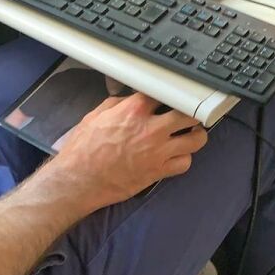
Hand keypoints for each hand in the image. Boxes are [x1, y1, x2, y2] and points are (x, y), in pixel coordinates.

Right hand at [54, 93, 207, 210]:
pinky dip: (184, 159)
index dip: (167, 96)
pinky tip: (177, 156)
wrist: (79, 180)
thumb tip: (129, 100)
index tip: (168, 99)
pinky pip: (185, 163)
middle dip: (191, 113)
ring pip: (195, 140)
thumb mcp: (95, 116)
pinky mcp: (158, 171)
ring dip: (195, 136)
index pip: (163, 94)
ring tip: (191, 134)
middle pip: (188, 114)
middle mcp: (150, 129)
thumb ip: (116, 104)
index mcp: (133, 110)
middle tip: (189, 115)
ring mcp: (157, 151)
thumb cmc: (82, 150)